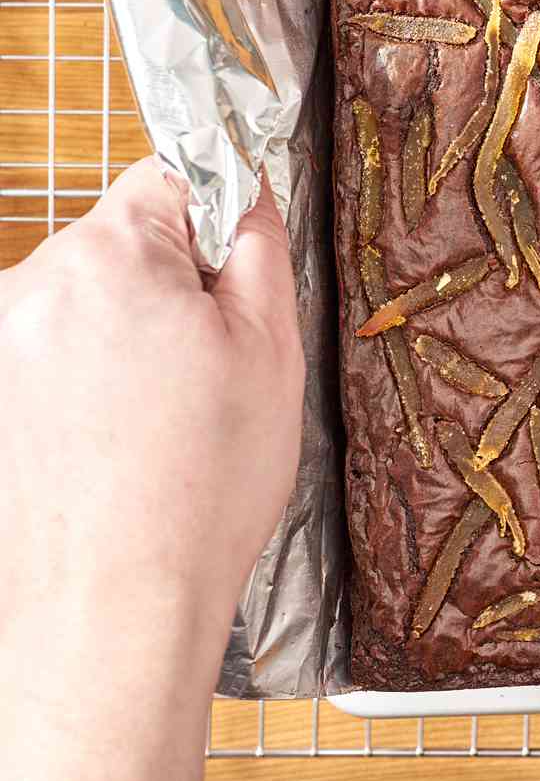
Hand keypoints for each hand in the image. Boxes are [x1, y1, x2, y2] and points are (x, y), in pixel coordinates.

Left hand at [0, 159, 302, 780]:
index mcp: (111, 255)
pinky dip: (92, 377)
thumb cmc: (203, 481)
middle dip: (174, 283)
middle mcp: (36, 284)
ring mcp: (3, 342)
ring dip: (131, 332)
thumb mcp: (271, 348)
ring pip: (91, 300)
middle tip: (216, 364)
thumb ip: (257, 247)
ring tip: (167, 415)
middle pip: (125, 242)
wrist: (115, 604)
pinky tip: (123, 438)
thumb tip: (244, 197)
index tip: (241, 278)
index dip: (219, 219)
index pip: (170, 176)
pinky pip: (57, 351)